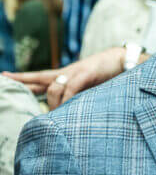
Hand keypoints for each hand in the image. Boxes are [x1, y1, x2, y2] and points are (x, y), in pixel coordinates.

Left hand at [3, 46, 132, 107]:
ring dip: (53, 103)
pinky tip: (66, 107)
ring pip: (53, 87)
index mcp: (66, 76)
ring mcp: (75, 72)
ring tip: (54, 115)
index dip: (22, 79)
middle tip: (4, 79)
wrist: (124, 59)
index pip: (39, 78)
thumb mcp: (89, 87)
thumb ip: (78, 97)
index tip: (4, 77)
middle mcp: (66, 73)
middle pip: (39, 77)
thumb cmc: (108, 75)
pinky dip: (67, 99)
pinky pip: (70, 88)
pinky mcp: (86, 74)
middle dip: (22, 80)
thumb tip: (67, 112)